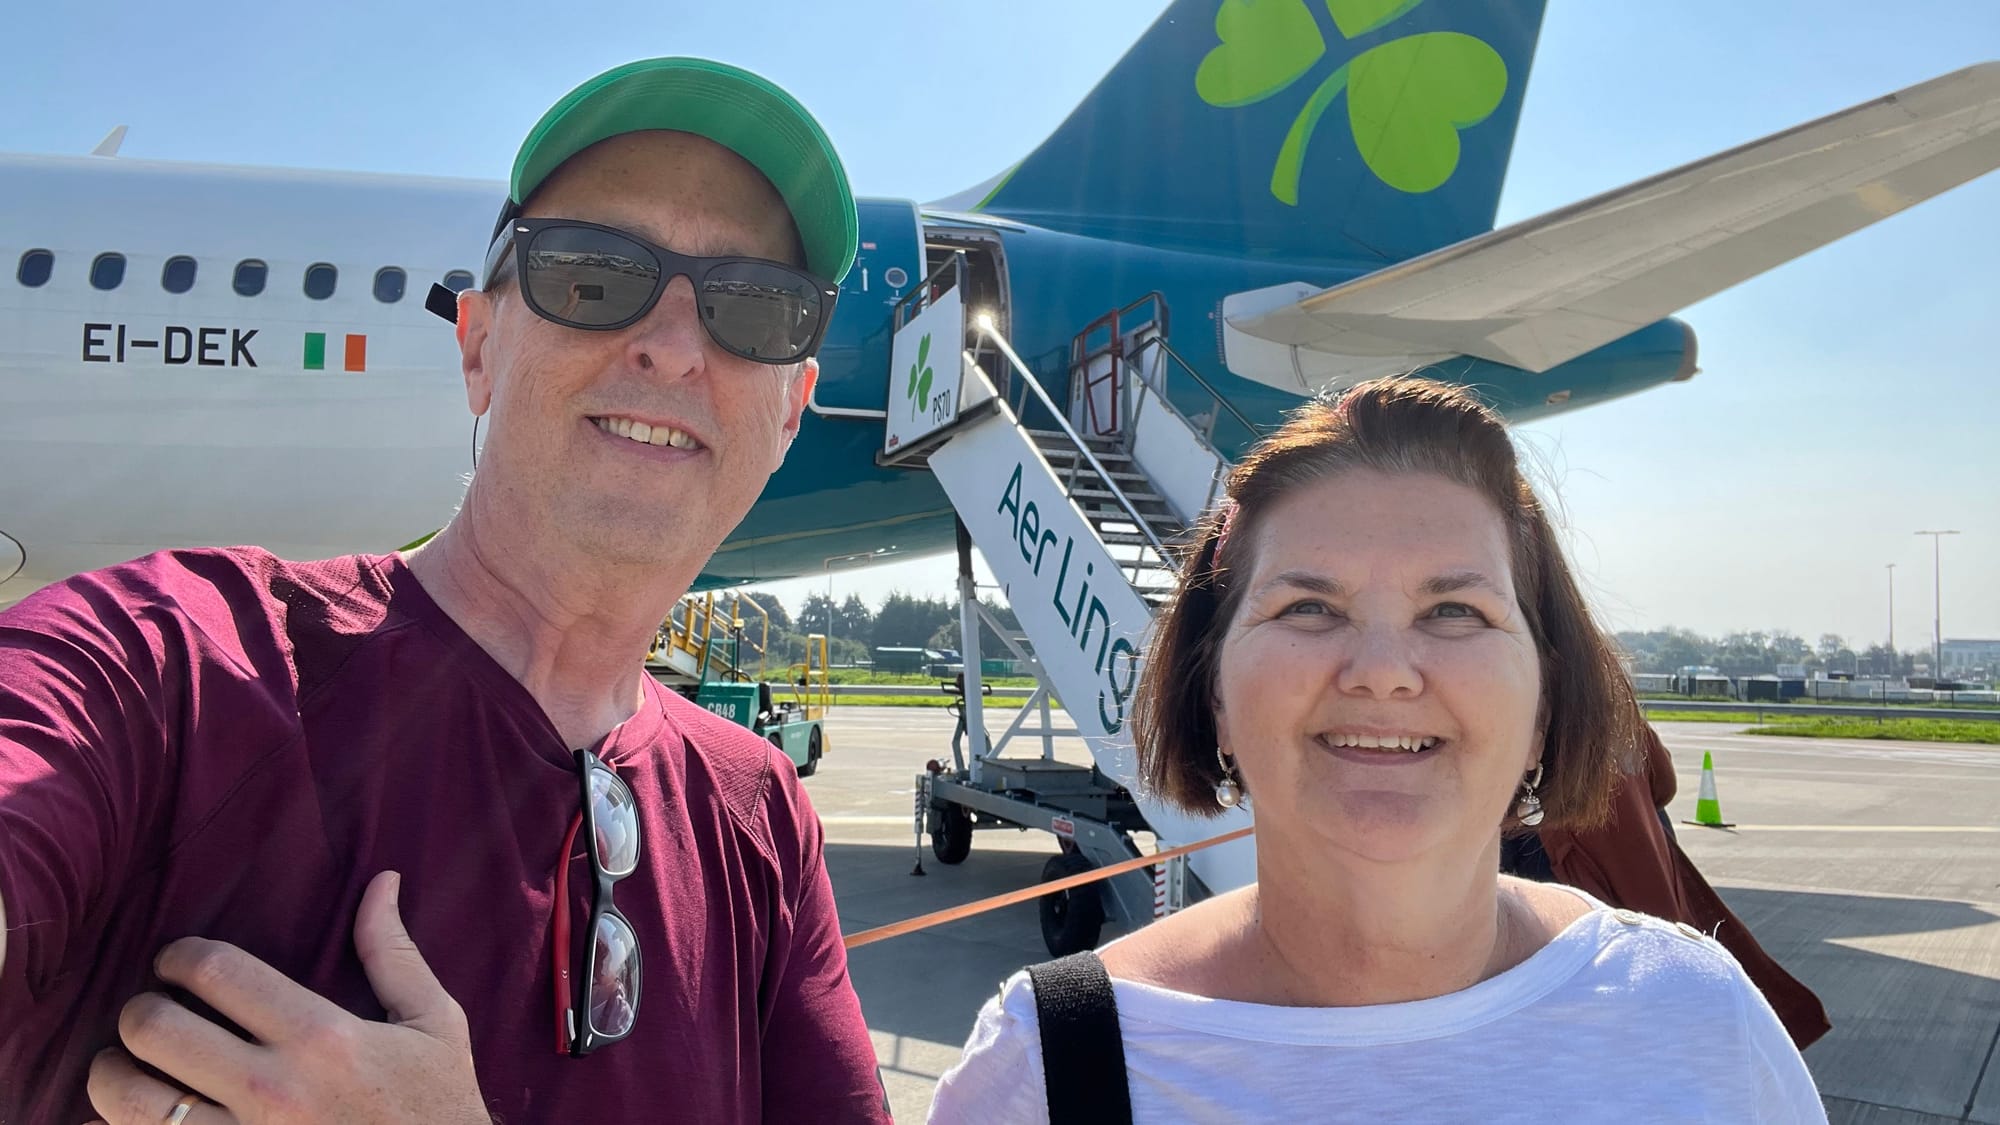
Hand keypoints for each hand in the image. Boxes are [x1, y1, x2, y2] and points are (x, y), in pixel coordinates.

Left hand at [87, 871, 489, 1123]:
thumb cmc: (438, 1106)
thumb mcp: (433, 1024)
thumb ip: (394, 953)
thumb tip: (381, 882)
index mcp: (323, 1037)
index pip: (217, 971)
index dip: (179, 955)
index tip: (176, 961)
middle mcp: (274, 1089)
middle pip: (155, 1028)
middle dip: (138, 1010)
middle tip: (151, 1011)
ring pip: (129, 1100)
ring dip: (111, 1075)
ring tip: (127, 1066)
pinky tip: (142, 1116)